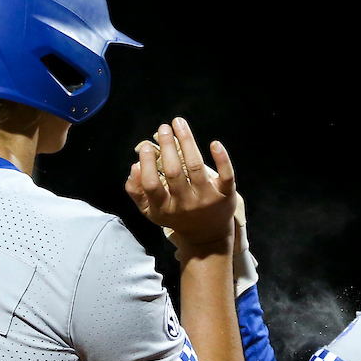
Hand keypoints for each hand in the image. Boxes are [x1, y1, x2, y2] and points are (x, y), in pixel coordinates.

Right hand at [126, 118, 235, 252]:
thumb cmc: (176, 216)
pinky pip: (226, 175)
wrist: (207, 237)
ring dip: (187, 142)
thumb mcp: (152, 211)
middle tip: (163, 128)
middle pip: (174, 172)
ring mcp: (207, 200)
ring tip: (179, 123)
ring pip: (196, 167)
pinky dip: (222, 158)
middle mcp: (186, 205)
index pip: (152, 185)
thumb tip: (134, 166)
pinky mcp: (226, 195)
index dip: (147, 164)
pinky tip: (214, 143)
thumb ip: (136, 191)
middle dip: (167, 147)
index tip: (145, 146)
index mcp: (165, 209)